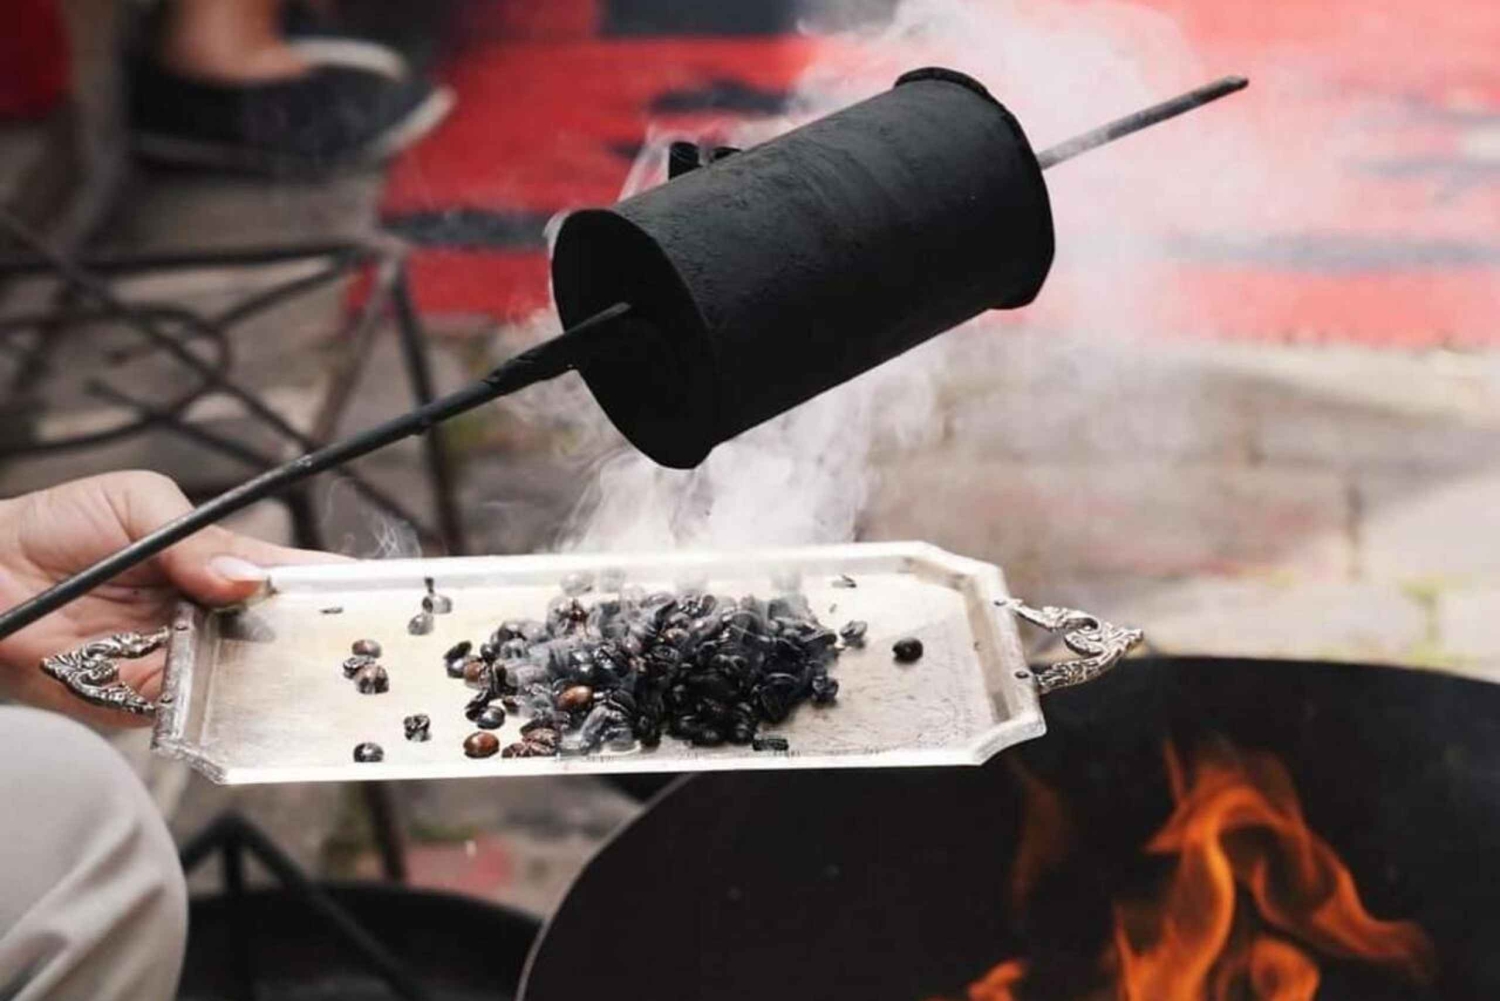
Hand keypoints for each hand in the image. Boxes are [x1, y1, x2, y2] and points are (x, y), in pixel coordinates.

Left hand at [0, 471, 345, 726]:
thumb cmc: (57, 527)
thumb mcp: (138, 504)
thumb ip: (196, 540)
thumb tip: (245, 580)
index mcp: (219, 562)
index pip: (290, 575)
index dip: (335, 585)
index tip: (379, 593)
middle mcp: (210, 617)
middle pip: (280, 635)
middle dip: (316, 641)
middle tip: (355, 644)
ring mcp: (181, 661)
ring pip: (244, 679)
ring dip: (272, 678)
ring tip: (310, 673)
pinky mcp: (141, 700)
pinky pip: (191, 710)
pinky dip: (215, 707)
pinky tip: (240, 696)